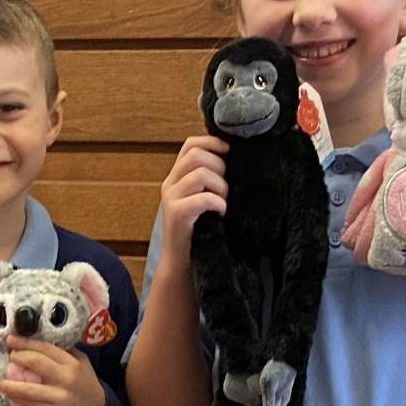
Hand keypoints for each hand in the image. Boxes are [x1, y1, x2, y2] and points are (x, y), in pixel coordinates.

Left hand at [0, 338, 108, 405]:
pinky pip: (32, 405)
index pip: (45, 348)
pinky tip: (9, 395)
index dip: (26, 343)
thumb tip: (39, 341)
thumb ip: (64, 352)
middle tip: (9, 357)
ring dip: (10, 385)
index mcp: (72, 363)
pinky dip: (18, 399)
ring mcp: (60, 397)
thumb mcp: (82, 363)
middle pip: (36, 363)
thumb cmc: (86, 384)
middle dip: (17, 358)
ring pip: (29, 389)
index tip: (11, 340)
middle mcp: (66, 378)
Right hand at [156, 134, 229, 270]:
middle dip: (220, 167)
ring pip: (200, 173)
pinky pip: (203, 198)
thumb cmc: (200, 231)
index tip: (229, 153)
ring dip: (220, 186)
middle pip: (196, 155)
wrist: (182, 263)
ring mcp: (171, 198)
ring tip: (224, 201)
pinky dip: (218, 203)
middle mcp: (170, 183)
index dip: (212, 142)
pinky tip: (221, 213)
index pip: (191, 144)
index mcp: (177, 176)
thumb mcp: (203, 199)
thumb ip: (210, 179)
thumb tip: (235, 159)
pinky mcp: (176, 214)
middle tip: (226, 188)